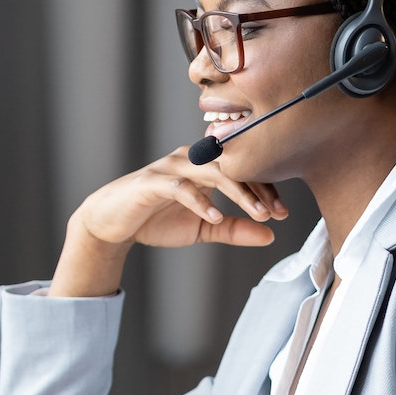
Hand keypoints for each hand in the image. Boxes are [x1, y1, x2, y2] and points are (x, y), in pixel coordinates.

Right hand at [51, 148, 289, 296]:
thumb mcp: (202, 228)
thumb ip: (234, 229)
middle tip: (277, 212)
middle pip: (232, 166)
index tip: (283, 213)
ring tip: (257, 214)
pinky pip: (180, 187)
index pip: (241, 170)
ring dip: (237, 193)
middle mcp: (189, 159)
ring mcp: (170, 168)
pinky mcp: (151, 182)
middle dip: (258, 189)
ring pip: (211, 172)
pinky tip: (215, 217)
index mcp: (204, 165)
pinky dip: (199, 201)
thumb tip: (270, 235)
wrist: (112, 224)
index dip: (265, 189)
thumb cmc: (156, 219)